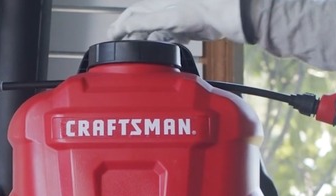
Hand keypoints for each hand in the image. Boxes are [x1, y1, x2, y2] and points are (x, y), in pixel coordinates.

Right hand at [107, 0, 244, 44]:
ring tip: (143, 50)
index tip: (112, 36)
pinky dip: (166, 43)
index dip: (120, 25)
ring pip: (155, 31)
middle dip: (133, 35)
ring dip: (149, 41)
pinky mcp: (184, 28)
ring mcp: (174, 19)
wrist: (223, 17)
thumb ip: (143, 21)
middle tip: (123, 46)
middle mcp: (163, 10)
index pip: (131, 13)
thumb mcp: (166, 17)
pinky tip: (167, 47)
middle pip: (142, 23)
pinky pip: (169, 37)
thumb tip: (123, 26)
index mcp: (156, 4)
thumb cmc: (199, 11)